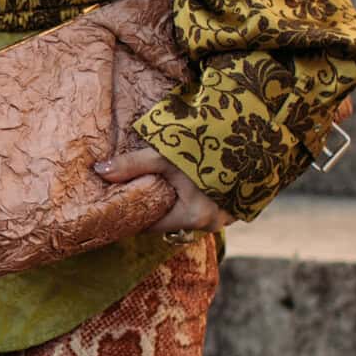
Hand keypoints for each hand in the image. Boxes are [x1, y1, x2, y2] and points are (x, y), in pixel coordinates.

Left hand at [93, 145, 230, 236]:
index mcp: (195, 217)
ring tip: (155, 183)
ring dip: (172, 199)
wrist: (257, 130)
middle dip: (151, 206)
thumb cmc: (210, 144)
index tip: (116, 202)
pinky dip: (190, 195)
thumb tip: (99, 171)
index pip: (151, 225)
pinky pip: (204, 204)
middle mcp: (213, 223)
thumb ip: (132, 165)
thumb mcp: (166, 154)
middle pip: (169, 220)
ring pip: (186, 213)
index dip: (133, 212)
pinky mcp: (235, 202)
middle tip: (130, 191)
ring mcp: (227, 215)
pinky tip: (182, 180)